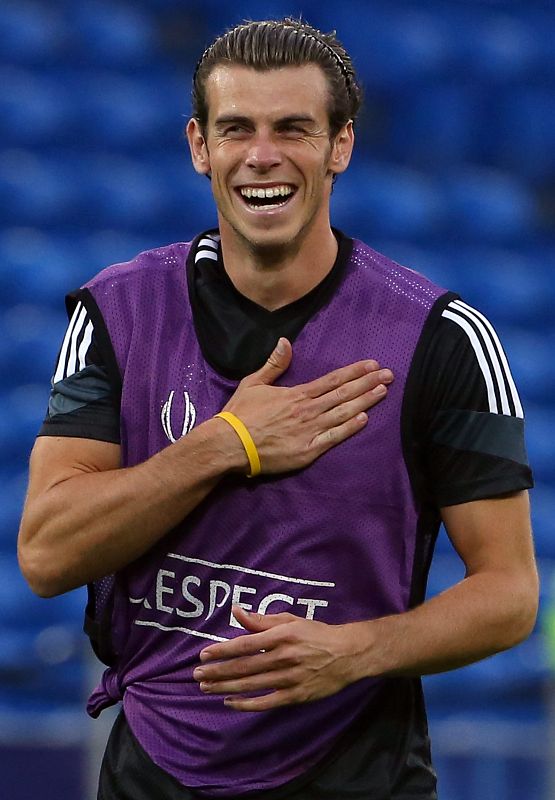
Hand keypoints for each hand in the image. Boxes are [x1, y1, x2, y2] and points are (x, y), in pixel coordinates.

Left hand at [192, 605, 366, 710]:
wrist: (347, 654)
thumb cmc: (316, 634)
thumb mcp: (290, 620)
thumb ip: (262, 619)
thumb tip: (237, 611)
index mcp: (281, 636)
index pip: (244, 644)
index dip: (222, 650)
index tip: (203, 655)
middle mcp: (283, 657)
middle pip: (243, 667)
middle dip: (217, 671)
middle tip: (197, 675)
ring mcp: (289, 678)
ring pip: (251, 685)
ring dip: (225, 687)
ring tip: (206, 687)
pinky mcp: (296, 695)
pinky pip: (266, 702)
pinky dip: (246, 704)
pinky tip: (230, 702)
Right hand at [220, 337, 393, 473]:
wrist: (229, 444)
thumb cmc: (240, 414)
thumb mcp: (253, 383)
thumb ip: (273, 364)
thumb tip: (285, 342)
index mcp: (297, 394)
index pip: (332, 380)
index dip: (355, 372)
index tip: (372, 364)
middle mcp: (308, 410)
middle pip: (344, 394)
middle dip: (368, 383)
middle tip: (389, 375)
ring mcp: (309, 431)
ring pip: (343, 413)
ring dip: (365, 402)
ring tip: (383, 392)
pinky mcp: (307, 450)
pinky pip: (333, 438)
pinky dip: (350, 428)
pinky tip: (364, 419)